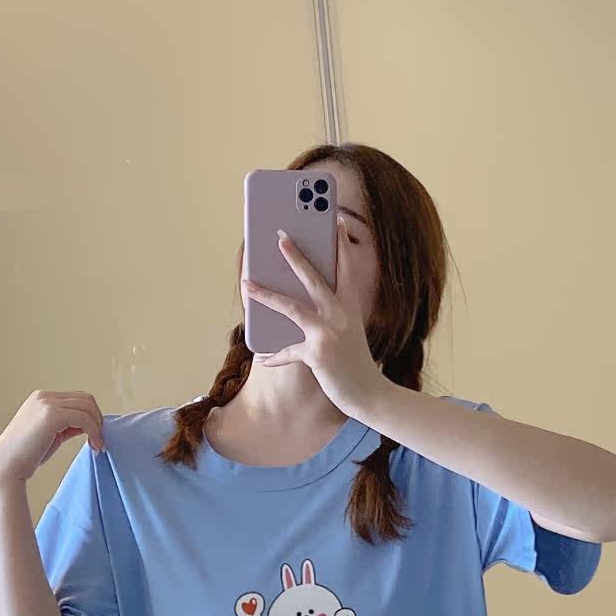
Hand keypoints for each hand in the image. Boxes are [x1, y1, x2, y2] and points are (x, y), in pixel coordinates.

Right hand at [0, 390, 103, 488]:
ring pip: (88, 407)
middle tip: (99, 440)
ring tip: (97, 445)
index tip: (95, 436)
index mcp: (41, 398)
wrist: (6, 467)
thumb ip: (67, 424)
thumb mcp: (50, 434)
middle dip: (97, 419)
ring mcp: (47, 404)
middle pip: (86, 399)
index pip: (77, 398)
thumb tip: (88, 424)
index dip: (91, 416)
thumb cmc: (26, 456)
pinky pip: (84, 418)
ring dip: (98, 426)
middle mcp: (44, 397)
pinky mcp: (51, 415)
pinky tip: (93, 445)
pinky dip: (94, 431)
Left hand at [243, 223, 383, 417]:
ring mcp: (329, 333)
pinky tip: (261, 357)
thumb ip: (328, 313)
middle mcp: (341, 315)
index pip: (346, 268)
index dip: (342, 243)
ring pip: (292, 308)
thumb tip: (291, 297)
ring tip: (246, 282)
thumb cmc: (353, 360)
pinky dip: (274, 356)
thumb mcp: (346, 331)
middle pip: (315, 279)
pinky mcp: (318, 355)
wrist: (369, 394)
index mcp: (350, 305)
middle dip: (296, 256)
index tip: (338, 220)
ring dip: (266, 295)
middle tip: (280, 236)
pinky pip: (288, 351)